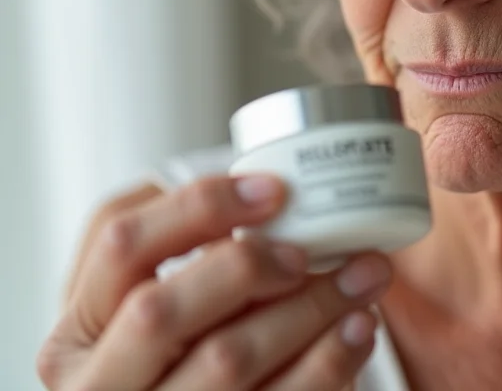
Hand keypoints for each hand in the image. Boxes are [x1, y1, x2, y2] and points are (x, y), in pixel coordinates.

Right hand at [37, 174, 391, 389]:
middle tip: (311, 249)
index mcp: (78, 331)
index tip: (274, 189)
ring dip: (309, 311)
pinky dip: (327, 365)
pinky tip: (358, 330)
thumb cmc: (177, 339)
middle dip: (248, 265)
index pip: (122, 245)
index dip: (199, 208)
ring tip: (364, 277)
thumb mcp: (148, 288)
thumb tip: (259, 189)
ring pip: (226, 363)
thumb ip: (176, 232)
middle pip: (161, 311)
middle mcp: (100, 386)